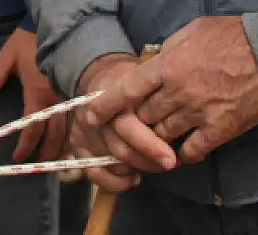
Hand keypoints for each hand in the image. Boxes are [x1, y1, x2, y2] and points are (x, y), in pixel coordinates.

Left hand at [0, 28, 68, 161]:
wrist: (54, 22)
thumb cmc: (27, 42)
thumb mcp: (5, 60)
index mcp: (37, 93)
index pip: (32, 128)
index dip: (25, 146)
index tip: (17, 157)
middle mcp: (56, 98)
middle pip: (55, 134)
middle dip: (46, 151)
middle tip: (38, 163)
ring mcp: (70, 94)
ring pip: (71, 128)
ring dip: (62, 145)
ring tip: (55, 157)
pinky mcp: (77, 89)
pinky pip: (78, 117)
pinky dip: (74, 132)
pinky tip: (71, 140)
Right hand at [69, 54, 176, 192]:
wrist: (99, 75)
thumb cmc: (128, 77)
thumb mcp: (142, 75)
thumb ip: (155, 97)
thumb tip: (180, 120)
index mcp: (108, 97)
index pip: (126, 126)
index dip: (150, 145)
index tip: (172, 158)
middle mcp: (92, 116)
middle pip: (120, 149)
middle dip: (149, 161)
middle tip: (171, 164)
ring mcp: (82, 132)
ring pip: (111, 162)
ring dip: (137, 169)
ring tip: (157, 166)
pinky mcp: (77, 146)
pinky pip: (95, 173)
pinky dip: (115, 183)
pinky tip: (133, 179)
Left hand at [86, 17, 257, 164]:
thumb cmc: (232, 36)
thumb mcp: (191, 31)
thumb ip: (167, 49)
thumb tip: (152, 60)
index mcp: (168, 65)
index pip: (128, 89)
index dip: (106, 105)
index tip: (91, 115)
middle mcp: (178, 92)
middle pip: (143, 116)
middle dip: (136, 120)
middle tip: (135, 122)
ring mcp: (199, 112)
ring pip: (163, 135)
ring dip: (157, 137)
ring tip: (157, 136)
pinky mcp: (220, 129)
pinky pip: (192, 150)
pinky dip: (183, 152)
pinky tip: (182, 149)